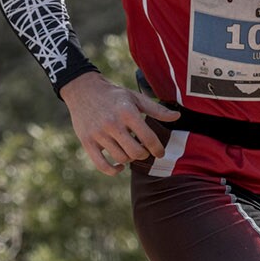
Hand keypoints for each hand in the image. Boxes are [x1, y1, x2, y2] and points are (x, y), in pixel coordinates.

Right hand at [59, 72, 180, 175]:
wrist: (83, 90)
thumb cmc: (114, 95)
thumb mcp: (135, 97)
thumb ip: (156, 109)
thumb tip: (177, 117)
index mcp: (127, 112)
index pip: (148, 138)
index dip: (158, 149)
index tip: (160, 152)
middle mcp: (112, 124)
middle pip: (136, 153)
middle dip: (144, 154)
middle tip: (144, 150)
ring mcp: (98, 134)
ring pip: (121, 158)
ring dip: (129, 158)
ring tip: (130, 149)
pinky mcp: (87, 142)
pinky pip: (102, 165)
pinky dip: (113, 170)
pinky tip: (120, 167)